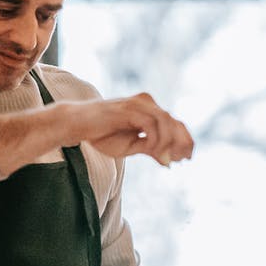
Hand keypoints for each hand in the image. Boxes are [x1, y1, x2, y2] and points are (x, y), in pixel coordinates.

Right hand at [58, 93, 194, 165]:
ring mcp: (138, 104)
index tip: (188, 157)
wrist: (77, 125)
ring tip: (167, 159)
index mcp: (149, 111)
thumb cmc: (102, 135)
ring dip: (169, 142)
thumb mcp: (131, 146)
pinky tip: (154, 152)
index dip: (185, 140)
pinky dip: (156, 139)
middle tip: (182, 160)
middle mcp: (146, 103)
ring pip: (165, 121)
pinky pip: (150, 124)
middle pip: (174, 121)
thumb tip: (170, 161)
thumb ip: (150, 149)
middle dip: (181, 142)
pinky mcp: (128, 108)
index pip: (175, 123)